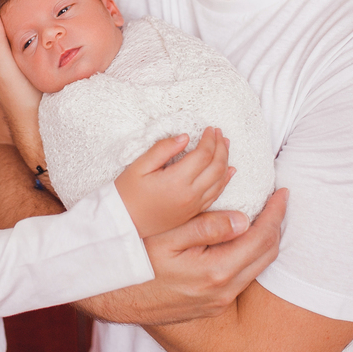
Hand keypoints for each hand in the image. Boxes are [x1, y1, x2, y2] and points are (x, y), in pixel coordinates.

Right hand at [78, 188, 287, 324]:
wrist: (119, 299)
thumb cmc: (139, 261)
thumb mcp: (169, 237)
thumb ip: (207, 227)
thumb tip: (244, 218)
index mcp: (215, 271)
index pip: (260, 238)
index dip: (275, 213)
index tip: (283, 193)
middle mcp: (224, 291)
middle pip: (266, 255)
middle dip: (277, 225)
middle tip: (280, 201)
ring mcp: (220, 302)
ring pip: (258, 268)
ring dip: (266, 240)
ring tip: (267, 216)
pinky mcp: (214, 306)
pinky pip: (245, 277)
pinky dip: (253, 255)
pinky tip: (245, 239)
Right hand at [115, 128, 233, 237]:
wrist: (123, 223)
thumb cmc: (127, 193)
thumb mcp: (139, 166)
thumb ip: (162, 149)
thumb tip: (185, 137)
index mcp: (176, 181)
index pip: (203, 155)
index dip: (209, 139)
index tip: (210, 128)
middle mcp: (190, 195)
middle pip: (216, 167)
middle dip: (221, 147)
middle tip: (219, 132)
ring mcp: (194, 206)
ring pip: (220, 181)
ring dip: (225, 161)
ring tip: (225, 145)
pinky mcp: (193, 213)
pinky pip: (216, 195)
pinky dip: (225, 180)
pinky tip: (229, 171)